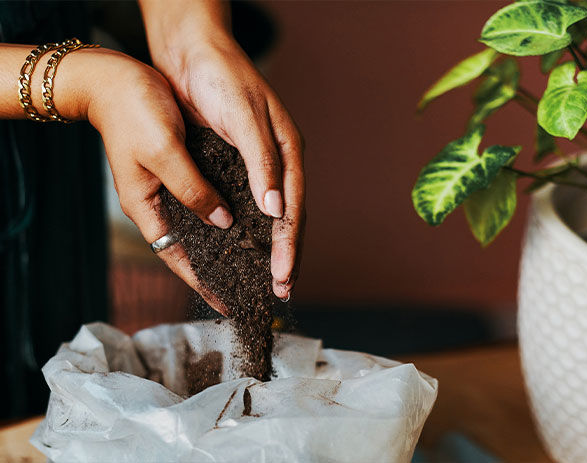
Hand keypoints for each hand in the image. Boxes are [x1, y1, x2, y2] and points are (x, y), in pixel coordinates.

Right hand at [79, 48, 241, 308]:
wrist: (114, 77)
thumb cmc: (132, 112)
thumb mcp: (163, 153)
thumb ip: (192, 189)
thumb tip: (223, 221)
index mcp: (146, 207)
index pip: (178, 259)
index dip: (203, 283)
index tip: (228, 305)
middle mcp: (158, 204)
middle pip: (193, 248)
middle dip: (220, 268)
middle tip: (252, 286)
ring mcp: (169, 187)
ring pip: (203, 225)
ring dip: (226, 241)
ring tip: (256, 259)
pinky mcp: (181, 169)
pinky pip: (207, 198)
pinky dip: (226, 211)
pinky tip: (250, 216)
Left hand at [149, 33, 304, 299]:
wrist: (189, 50)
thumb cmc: (221, 77)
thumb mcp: (243, 118)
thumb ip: (262, 163)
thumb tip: (277, 211)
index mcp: (288, 151)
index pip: (294, 209)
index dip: (291, 246)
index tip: (285, 278)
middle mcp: (275, 161)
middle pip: (286, 218)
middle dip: (284, 255)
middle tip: (280, 291)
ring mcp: (254, 164)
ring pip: (266, 215)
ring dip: (266, 247)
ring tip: (263, 278)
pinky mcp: (232, 163)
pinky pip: (243, 203)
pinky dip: (244, 228)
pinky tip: (238, 246)